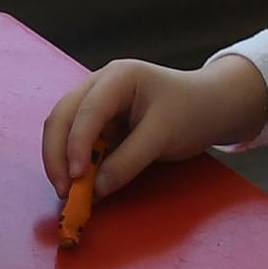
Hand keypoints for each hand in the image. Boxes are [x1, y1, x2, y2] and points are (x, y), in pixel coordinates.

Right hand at [41, 56, 267, 201]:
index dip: (76, 144)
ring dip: (60, 160)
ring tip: (68, 191)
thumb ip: (129, 161)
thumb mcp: (164, 136)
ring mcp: (95, 102)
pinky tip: (79, 183)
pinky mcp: (97, 122)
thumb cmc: (191, 111)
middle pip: (61, 117)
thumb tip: (96, 189)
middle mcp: (98, 85)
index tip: (77, 177)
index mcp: (117, 77)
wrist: (210, 106)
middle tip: (64, 190)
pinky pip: (75, 142)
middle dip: (57, 154)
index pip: (86, 110)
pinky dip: (73, 162)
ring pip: (61, 129)